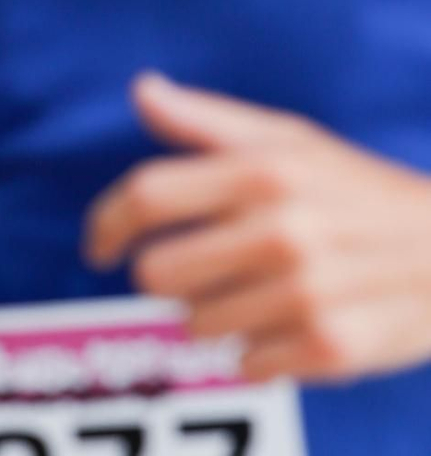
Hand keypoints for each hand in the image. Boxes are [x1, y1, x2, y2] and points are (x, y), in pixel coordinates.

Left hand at [84, 72, 430, 382]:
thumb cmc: (358, 191)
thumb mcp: (292, 142)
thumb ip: (208, 122)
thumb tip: (142, 89)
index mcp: (264, 171)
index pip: (147, 196)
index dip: (106, 224)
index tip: (97, 247)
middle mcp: (282, 229)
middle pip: (157, 274)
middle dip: (169, 278)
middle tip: (205, 273)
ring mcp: (306, 293)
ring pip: (196, 327)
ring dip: (217, 317)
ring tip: (264, 296)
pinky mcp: (331, 349)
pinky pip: (245, 367)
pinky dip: (260, 354)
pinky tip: (294, 327)